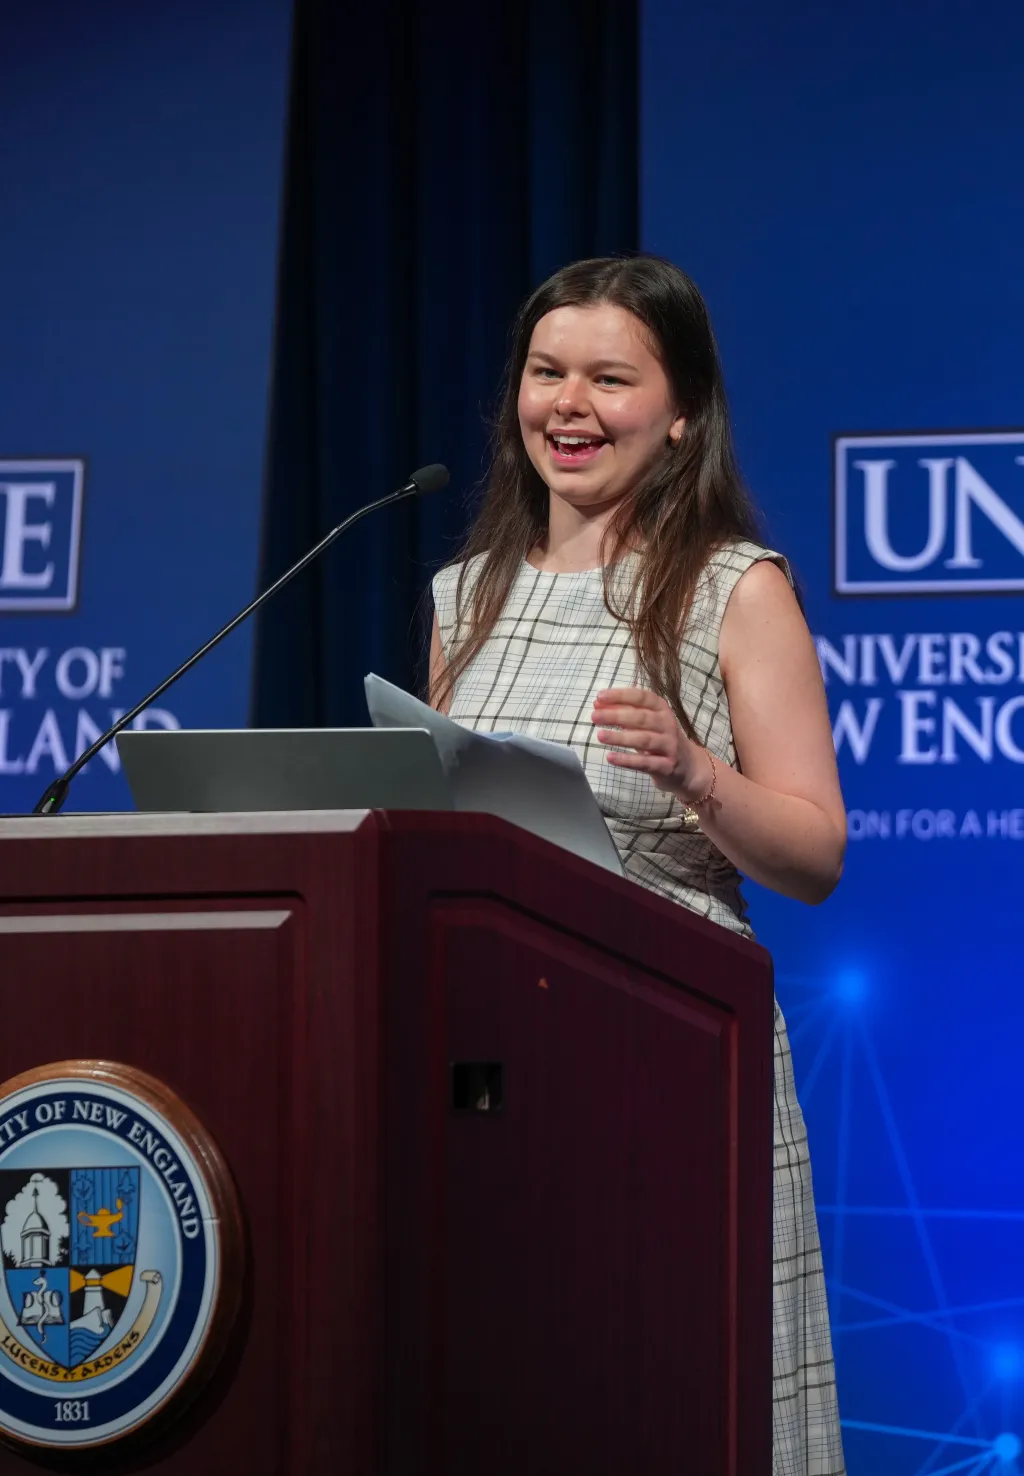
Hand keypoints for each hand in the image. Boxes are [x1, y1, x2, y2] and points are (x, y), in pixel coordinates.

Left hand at [591, 687, 712, 799]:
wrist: (688, 768)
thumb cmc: (660, 739)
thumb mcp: (646, 723)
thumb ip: (624, 712)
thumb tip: (598, 702)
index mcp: (662, 709)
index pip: (643, 697)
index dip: (621, 695)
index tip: (600, 696)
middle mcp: (668, 725)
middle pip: (642, 718)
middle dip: (616, 716)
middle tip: (594, 716)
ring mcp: (669, 746)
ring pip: (644, 740)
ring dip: (620, 737)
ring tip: (600, 735)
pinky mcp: (667, 766)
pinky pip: (646, 763)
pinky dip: (627, 760)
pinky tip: (610, 757)